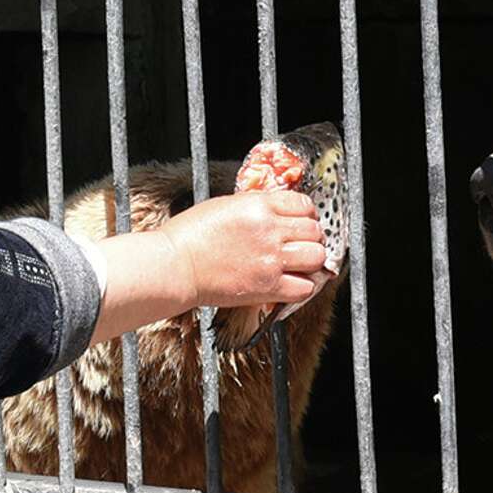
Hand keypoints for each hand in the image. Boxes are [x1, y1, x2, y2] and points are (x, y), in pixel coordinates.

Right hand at [88, 190, 326, 344]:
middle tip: (301, 243)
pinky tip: (292, 282)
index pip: (304, 204)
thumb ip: (257, 206)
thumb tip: (279, 211)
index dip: (307, 213)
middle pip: (315, 231)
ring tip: (299, 263)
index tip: (302, 221)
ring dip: (311, 260)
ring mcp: (272, 260)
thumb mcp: (226, 205)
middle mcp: (270, 230)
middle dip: (311, 237)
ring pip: (316, 257)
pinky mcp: (268, 286)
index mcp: (260, 206)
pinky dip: (303, 286)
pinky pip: (305, 287)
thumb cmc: (191, 235)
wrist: (175, 265)